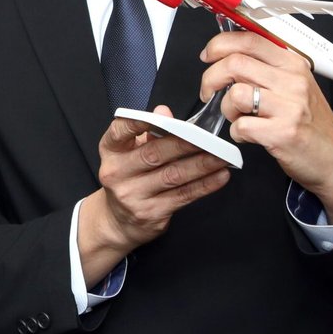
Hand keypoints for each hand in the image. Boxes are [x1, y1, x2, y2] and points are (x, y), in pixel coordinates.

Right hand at [78, 107, 232, 282]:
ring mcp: (132, 196)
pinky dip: (205, 185)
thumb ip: (147, 131)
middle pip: (154, 154)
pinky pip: (183, 195)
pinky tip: (219, 176)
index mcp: (111, 151)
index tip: (164, 116)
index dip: (139, 122)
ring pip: (172, 176)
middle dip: (186, 144)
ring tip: (222, 157)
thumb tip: (164, 112)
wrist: (118, 221)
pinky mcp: (151, 213)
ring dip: (201, 165)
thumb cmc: (129, 179)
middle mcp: (116, 173)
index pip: (120, 132)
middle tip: (209, 139)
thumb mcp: (130, 153)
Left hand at [199, 30, 332, 220]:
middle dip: (210, 78)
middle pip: (235, 63)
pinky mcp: (283, 133)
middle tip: (209, 92)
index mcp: (293, 64)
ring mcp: (289, 107)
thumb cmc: (311, 123)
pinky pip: (240, 126)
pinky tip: (249, 135)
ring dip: (227, 108)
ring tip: (238, 117)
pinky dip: (236, 132)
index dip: (220, 44)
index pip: (249, 39)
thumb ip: (266, 69)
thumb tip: (227, 56)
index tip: (208, 56)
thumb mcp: (295, 86)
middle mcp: (293, 81)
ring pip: (236, 94)